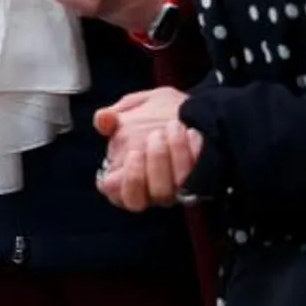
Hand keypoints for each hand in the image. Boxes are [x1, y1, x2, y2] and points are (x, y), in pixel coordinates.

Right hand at [95, 87, 196, 211]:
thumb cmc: (166, 111)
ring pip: (163, 193)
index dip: (119, 179)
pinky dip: (190, 154)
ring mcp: (174, 190)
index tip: (132, 153)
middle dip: (139, 172)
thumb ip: (114, 115)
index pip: (114, 193)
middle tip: (153, 137)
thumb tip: (102, 119)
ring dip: (165, 158)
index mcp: (129, 172)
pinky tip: (192, 133)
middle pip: (135, 201)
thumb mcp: (138, 105)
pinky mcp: (197, 185)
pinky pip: (191, 181)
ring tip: (173, 127)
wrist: (204, 111)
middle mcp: (150, 188)